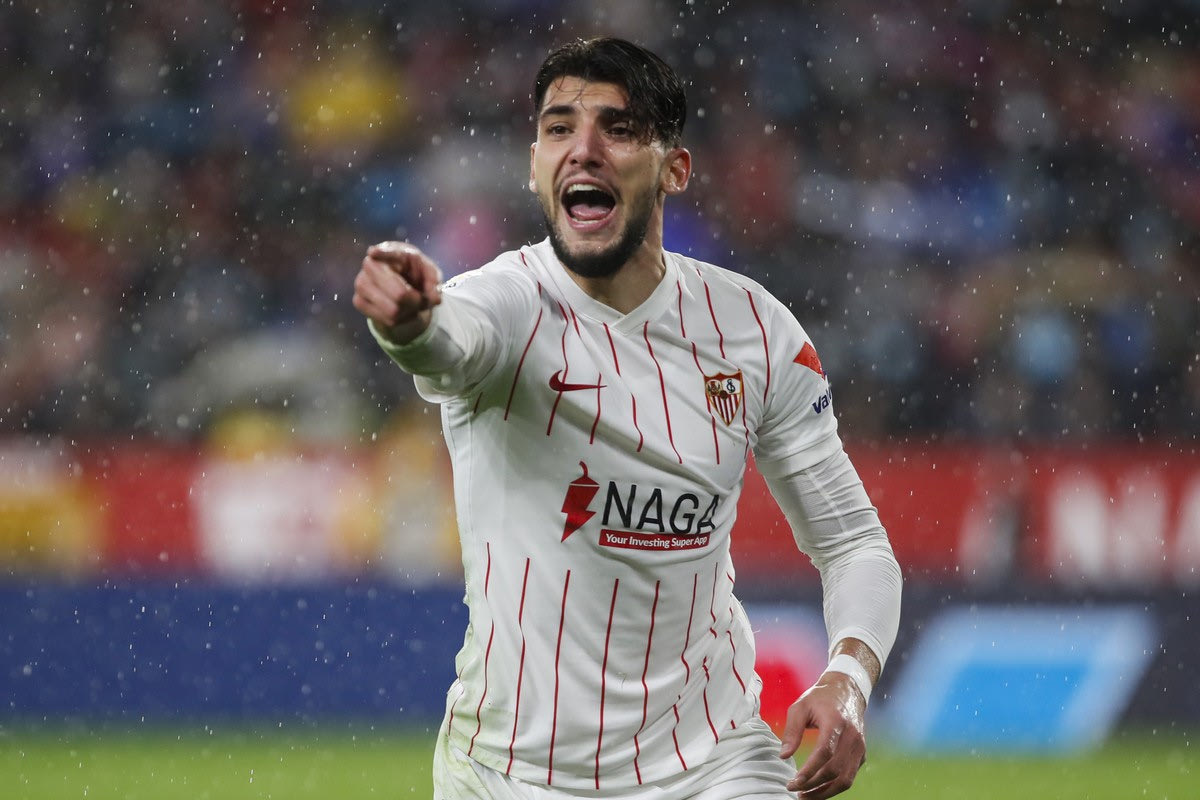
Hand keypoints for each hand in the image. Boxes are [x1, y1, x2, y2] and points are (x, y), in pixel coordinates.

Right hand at [352, 241, 442, 343]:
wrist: (398, 283)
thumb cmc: (415, 272)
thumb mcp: (430, 273)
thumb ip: (435, 283)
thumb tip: (435, 299)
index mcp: (392, 251)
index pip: (386, 252)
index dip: (381, 253)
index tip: (374, 252)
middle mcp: (371, 265)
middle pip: (400, 294)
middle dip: (415, 302)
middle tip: (419, 298)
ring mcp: (361, 283)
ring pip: (393, 311)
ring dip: (408, 312)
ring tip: (409, 303)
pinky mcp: (358, 300)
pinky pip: (386, 320)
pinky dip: (399, 320)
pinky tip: (399, 310)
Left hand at [778, 672, 866, 798]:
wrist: (847, 691)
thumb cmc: (821, 698)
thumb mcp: (800, 707)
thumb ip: (791, 731)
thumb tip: (784, 756)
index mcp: (836, 722)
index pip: (824, 753)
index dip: (809, 771)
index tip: (794, 782)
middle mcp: (851, 737)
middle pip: (835, 771)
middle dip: (813, 785)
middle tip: (794, 789)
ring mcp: (859, 747)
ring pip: (845, 779)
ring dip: (825, 792)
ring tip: (806, 795)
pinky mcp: (861, 754)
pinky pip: (849, 776)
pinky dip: (834, 786)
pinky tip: (818, 787)